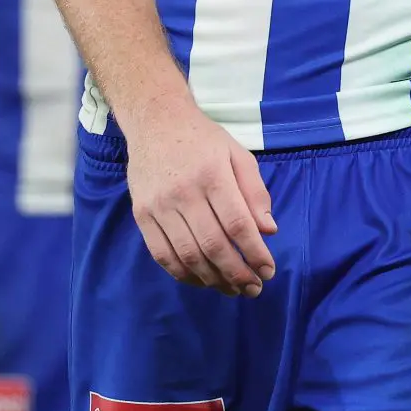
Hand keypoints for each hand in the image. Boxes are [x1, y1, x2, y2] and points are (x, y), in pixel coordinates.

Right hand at [126, 106, 276, 294]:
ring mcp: (159, 205)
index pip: (237, 224)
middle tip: (254, 288)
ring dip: (213, 279)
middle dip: (237, 273)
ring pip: (187, 255)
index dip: (255, 253)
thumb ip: (255, 192)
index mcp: (212, 175)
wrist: (155, 122)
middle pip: (213, 245)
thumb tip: (268, 231)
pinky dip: (184, 274)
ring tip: (232, 289)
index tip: (268, 270)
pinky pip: (162, 254)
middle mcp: (183, 192)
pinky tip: (202, 280)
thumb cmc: (203, 139)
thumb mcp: (238, 155)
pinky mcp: (142, 215)